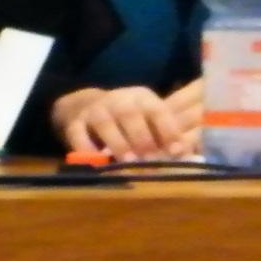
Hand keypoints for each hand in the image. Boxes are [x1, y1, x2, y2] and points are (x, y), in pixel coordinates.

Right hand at [52, 78, 204, 160]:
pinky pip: (78, 134)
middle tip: (150, 160)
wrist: (86, 105)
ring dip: (117, 143)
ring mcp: (95, 110)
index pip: (157, 109)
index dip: (168, 129)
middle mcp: (118, 100)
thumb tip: (186, 155)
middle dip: (142, 138)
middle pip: (129, 113)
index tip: (177, 150)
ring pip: (105, 122)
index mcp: (142, 98)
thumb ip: (164, 136)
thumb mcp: (147, 119)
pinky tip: (97, 162)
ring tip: (128, 162)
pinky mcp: (75, 123)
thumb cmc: (128, 120)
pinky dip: (86, 148)